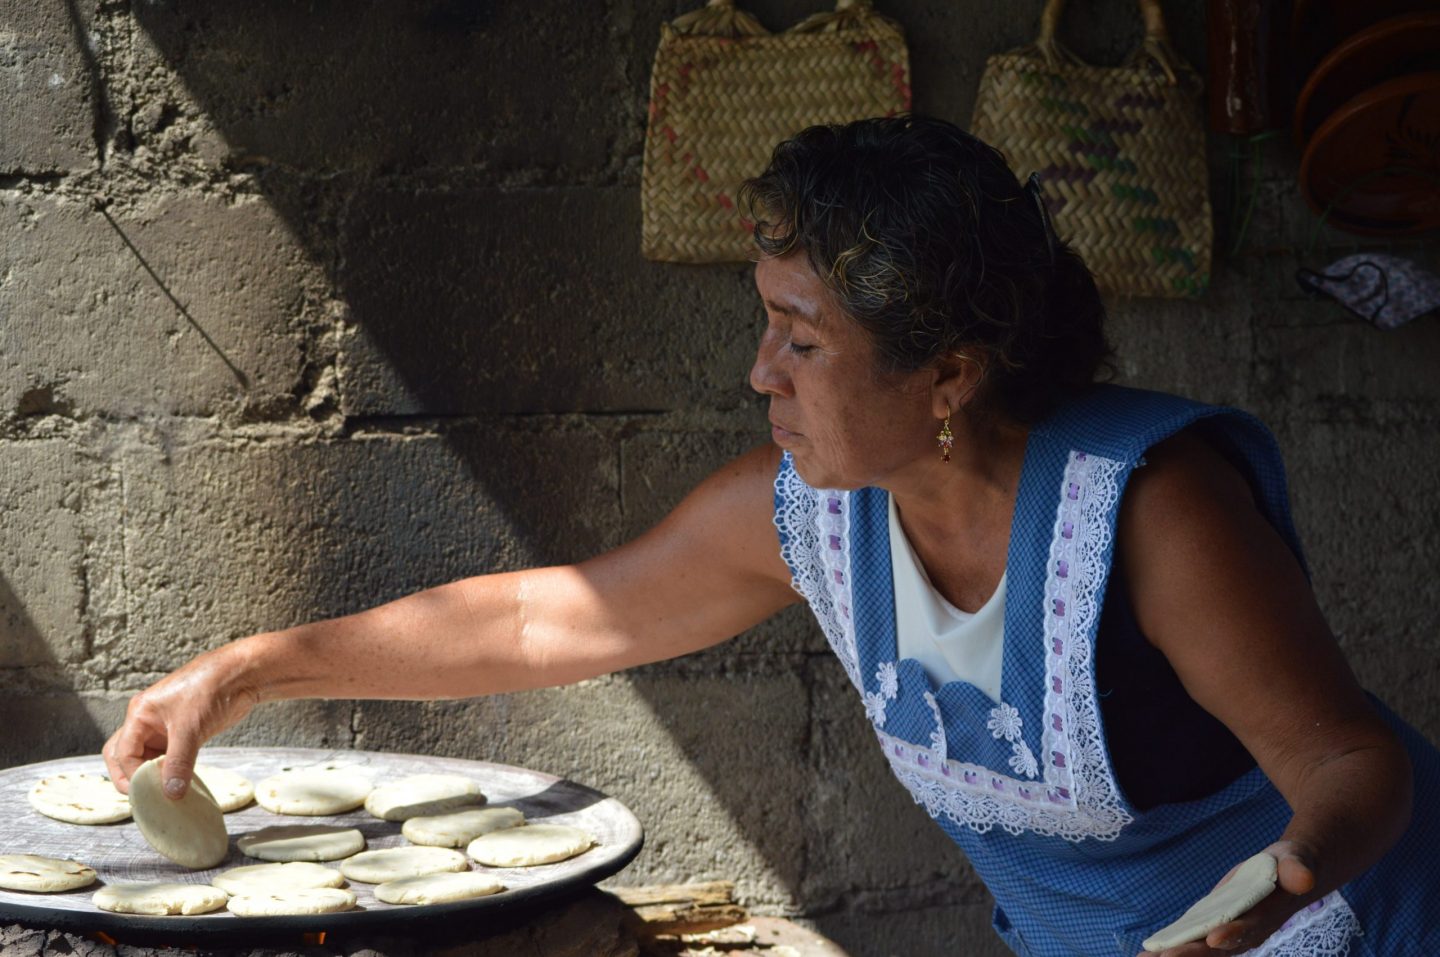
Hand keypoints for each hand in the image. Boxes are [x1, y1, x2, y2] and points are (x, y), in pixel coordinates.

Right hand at [102, 645, 261, 799]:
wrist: (242, 675)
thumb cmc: (211, 690)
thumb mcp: (191, 729)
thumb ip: (178, 763)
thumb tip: (170, 793)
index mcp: (140, 714)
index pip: (123, 753)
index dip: (132, 775)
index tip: (150, 793)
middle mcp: (147, 720)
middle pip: (124, 754)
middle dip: (130, 776)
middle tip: (146, 796)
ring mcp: (165, 726)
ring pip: (147, 756)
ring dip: (152, 775)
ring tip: (165, 794)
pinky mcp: (183, 731)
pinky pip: (168, 755)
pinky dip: (170, 770)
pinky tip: (180, 783)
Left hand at [1139, 840, 1318, 955]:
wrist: (1287, 875)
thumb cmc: (1291, 866)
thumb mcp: (1296, 862)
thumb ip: (1297, 869)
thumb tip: (1303, 877)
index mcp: (1264, 918)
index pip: (1247, 929)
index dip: (1232, 934)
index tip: (1214, 939)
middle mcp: (1244, 932)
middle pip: (1216, 948)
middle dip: (1191, 954)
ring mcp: (1227, 933)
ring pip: (1200, 950)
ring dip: (1173, 956)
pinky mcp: (1214, 926)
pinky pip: (1192, 940)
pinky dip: (1171, 947)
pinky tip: (1147, 954)